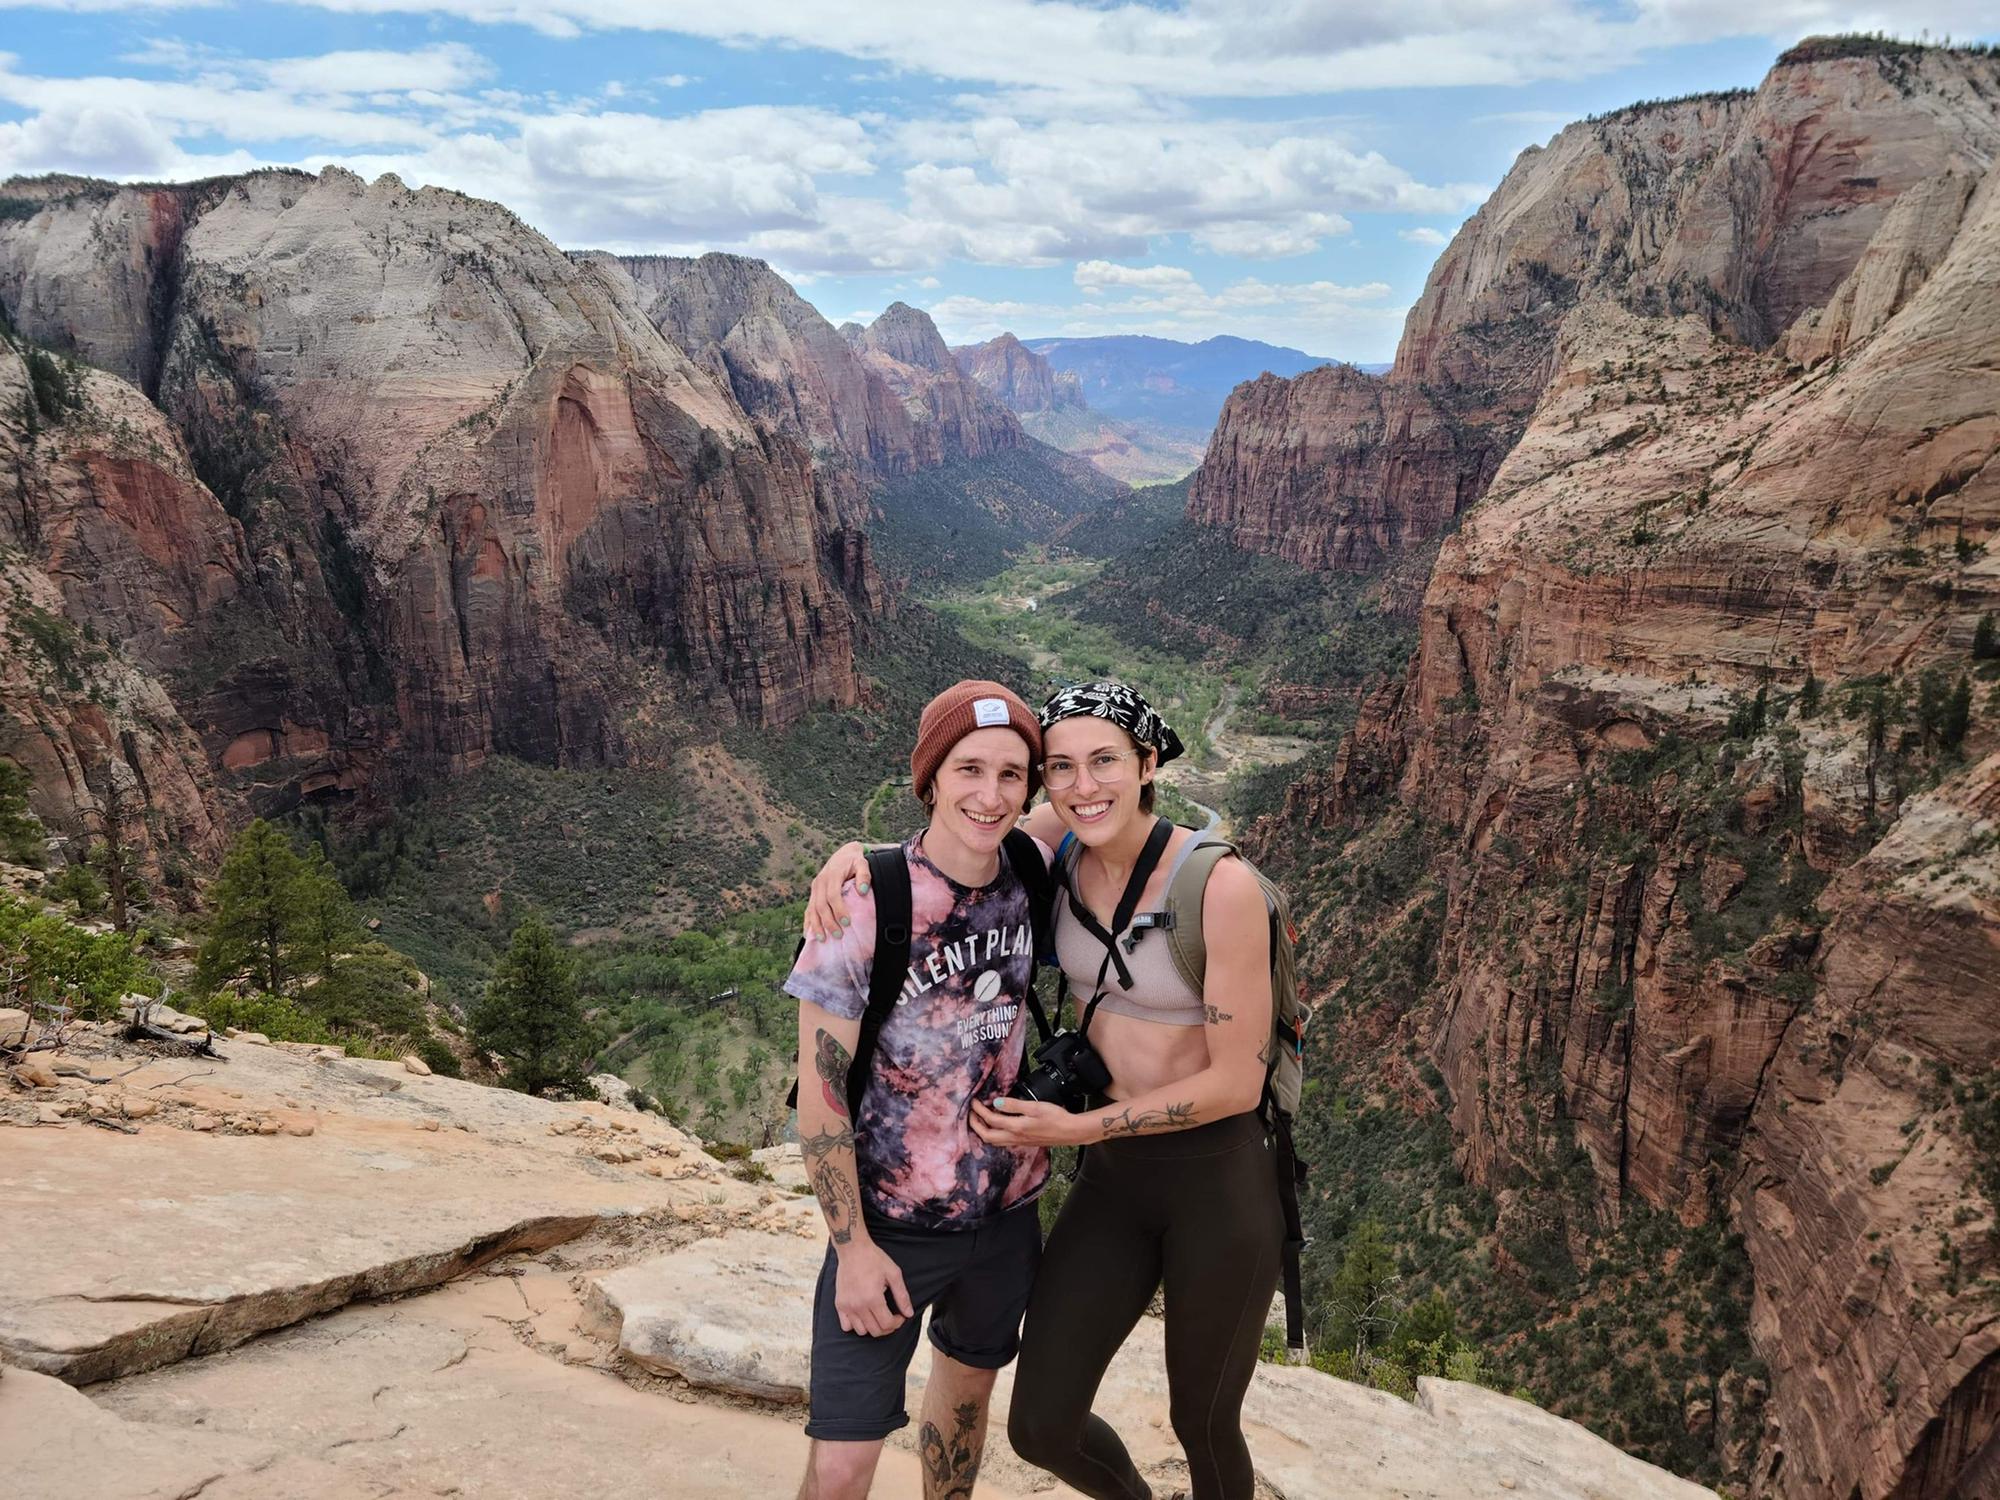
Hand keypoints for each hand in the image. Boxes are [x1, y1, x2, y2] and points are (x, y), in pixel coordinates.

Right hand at [806, 841, 869, 941]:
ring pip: (812, 909)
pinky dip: (808, 922)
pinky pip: (808, 910)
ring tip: (822, 939)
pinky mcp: (813, 894)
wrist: (843, 854)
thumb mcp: (862, 863)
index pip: (833, 895)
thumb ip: (864, 875)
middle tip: (839, 935)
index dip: (839, 909)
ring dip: (816, 925)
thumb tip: (863, 890)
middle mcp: (820, 882)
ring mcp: (814, 889)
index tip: (847, 922)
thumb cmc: (855, 861)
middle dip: (828, 921)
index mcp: (831, 875)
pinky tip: (808, 934)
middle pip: (821, 905)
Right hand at [834, 1239, 913, 1336]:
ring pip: (861, 1331)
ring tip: (877, 1315)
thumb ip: (902, 1296)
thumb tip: (908, 1313)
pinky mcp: (839, 1304)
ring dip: (872, 1327)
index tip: (900, 1316)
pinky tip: (862, 1314)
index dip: (897, 1323)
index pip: (887, 1324)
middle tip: (891, 1317)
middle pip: (875, 1331)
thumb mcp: (893, 1274)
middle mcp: (858, 1305)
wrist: (852, 1249)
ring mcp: (847, 1306)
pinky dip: (855, 1325)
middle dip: (887, 1327)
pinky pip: (846, 1326)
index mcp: (873, 1298)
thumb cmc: (874, 1259)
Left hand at [970, 1096, 1085, 1147]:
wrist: (1071, 1131)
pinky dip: (995, 1134)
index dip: (978, 1110)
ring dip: (984, 1131)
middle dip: (975, 1125)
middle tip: (971, 1113)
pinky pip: (1003, 1141)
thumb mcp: (1034, 1107)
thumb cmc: (1056, 1118)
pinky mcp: (1025, 1142)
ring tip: (980, 1119)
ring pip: (995, 1141)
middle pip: (987, 1136)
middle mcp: (1015, 1137)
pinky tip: (998, 1126)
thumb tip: (996, 1103)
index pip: (990, 1120)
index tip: (973, 1102)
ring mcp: (1020, 1141)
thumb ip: (1014, 1105)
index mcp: (1016, 1127)